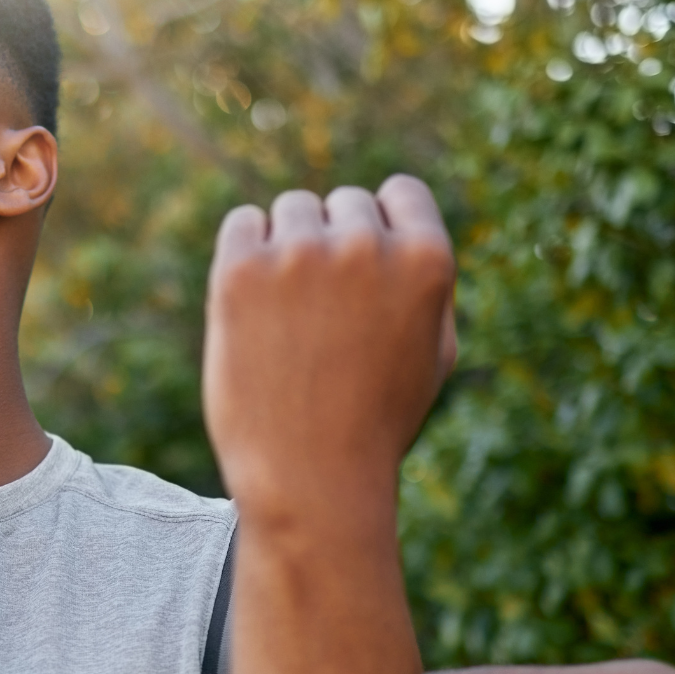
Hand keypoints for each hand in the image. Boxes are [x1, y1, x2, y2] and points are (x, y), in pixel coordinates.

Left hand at [204, 176, 457, 516]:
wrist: (309, 480)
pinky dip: (245, 252)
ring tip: (288, 319)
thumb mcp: (433, 355)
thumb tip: (403, 227)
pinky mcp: (240, 272)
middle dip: (333, 245)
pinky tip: (252, 305)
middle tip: (322, 317)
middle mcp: (366, 245)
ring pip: (290, 210)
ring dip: (287, 247)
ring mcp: (300, 254)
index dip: (382, 228)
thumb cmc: (375, 424)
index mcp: (427, 259)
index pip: (401, 193)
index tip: (363, 273)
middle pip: (343, 203)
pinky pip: (242, 224)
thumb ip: (426, 284)